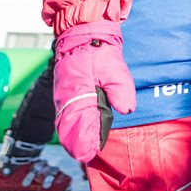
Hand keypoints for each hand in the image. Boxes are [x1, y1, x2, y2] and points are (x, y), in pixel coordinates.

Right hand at [52, 21, 135, 162]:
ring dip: (74, 137)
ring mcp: (63, 98)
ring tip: (85, 150)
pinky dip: (71, 127)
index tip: (91, 152)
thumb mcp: (113, 68)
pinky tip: (80, 135)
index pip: (78, 124)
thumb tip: (127, 109)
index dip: (84, 140)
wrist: (83, 35)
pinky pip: (65, 116)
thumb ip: (120, 89)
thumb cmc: (97, 51)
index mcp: (77, 93)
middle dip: (78, 143)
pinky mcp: (65, 95)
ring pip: (65, 124)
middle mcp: (66, 99)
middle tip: (88, 155)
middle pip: (69, 129)